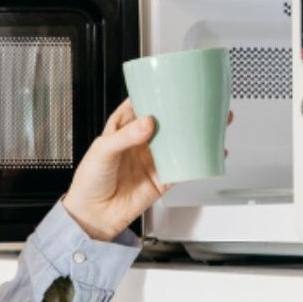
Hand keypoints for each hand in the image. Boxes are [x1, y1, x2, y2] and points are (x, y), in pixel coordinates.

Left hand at [61, 100, 233, 241]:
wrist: (92, 216)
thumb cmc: (89, 182)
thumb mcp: (102, 151)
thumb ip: (124, 137)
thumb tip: (147, 123)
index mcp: (122, 130)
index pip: (142, 106)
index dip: (156, 95)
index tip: (171, 85)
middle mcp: (140, 143)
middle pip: (166, 123)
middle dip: (183, 111)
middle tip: (201, 100)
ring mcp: (152, 161)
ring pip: (179, 142)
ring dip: (195, 133)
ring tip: (213, 121)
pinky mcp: (161, 180)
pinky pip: (184, 168)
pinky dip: (198, 160)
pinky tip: (210, 151)